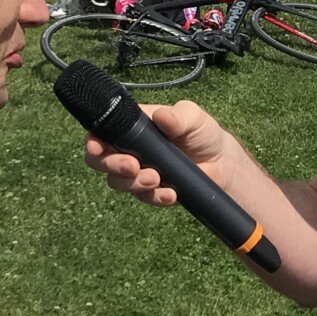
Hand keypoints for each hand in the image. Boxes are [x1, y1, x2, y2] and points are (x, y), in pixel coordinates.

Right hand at [84, 100, 237, 205]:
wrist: (223, 164)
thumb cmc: (203, 133)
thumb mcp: (193, 117)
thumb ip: (177, 116)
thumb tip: (161, 116)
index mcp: (133, 127)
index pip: (102, 132)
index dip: (93, 140)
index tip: (97, 147)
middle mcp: (130, 150)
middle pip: (101, 161)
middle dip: (112, 165)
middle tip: (133, 166)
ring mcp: (139, 172)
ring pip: (118, 182)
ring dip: (134, 183)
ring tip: (157, 179)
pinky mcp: (151, 191)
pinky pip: (144, 198)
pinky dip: (155, 197)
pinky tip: (171, 194)